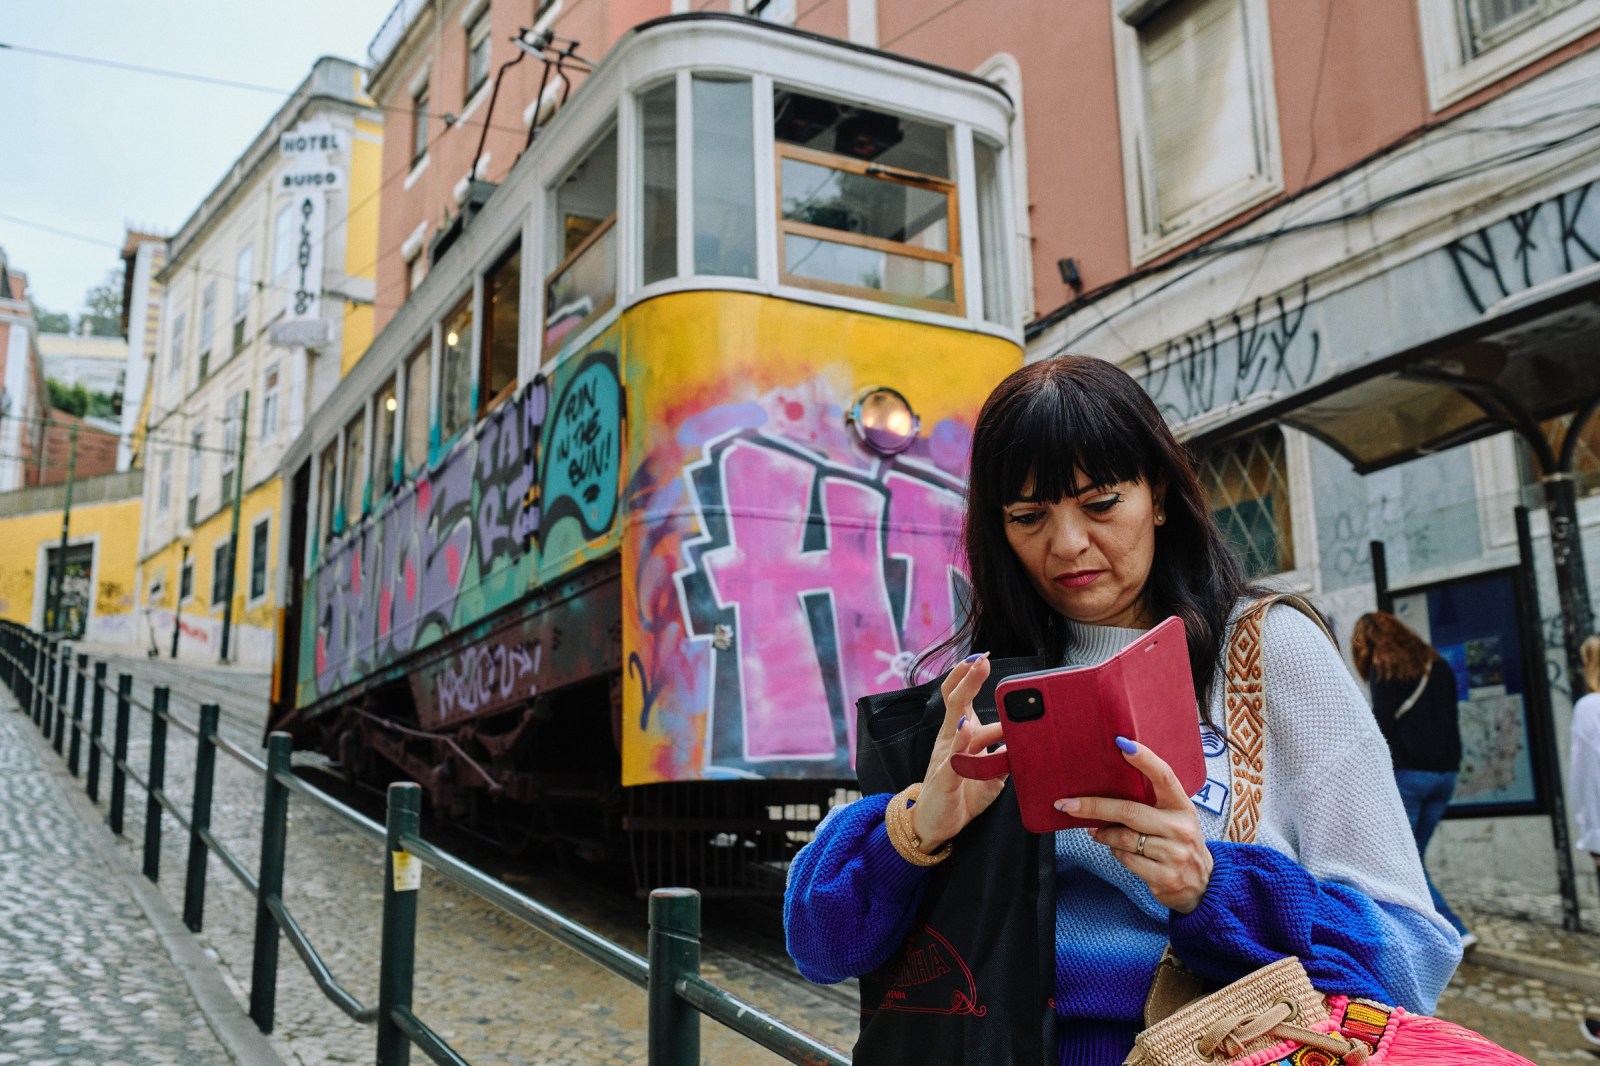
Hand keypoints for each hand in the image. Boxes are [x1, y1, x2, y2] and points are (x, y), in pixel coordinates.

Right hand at [909, 654, 1008, 852]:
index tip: (982, 657)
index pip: (959, 698)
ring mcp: (945, 758)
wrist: (935, 824)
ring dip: (970, 702)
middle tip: (980, 659)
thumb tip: (1027, 740)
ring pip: (956, 725)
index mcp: (958, 735)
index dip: (968, 677)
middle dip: (967, 678)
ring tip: (979, 683)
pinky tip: (965, 728)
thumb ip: (1004, 754)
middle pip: (955, 702)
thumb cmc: (962, 795)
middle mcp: (949, 741)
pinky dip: (960, 742)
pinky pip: (952, 758)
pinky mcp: (945, 779)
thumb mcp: (989, 773)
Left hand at [1062, 739, 1212, 912]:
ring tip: (1096, 831)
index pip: (1164, 776)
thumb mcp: (1174, 818)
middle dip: (1094, 807)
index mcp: (1182, 806)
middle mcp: (1180, 827)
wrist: (1204, 884)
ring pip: (1123, 838)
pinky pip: (1126, 859)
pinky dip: (1115, 852)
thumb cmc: (1179, 842)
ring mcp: (1174, 853)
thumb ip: (1150, 803)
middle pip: (1130, 811)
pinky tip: (1117, 849)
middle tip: (1067, 804)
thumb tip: (1105, 789)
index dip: (1144, 759)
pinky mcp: (1165, 876)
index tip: (1122, 743)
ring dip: (1103, 834)